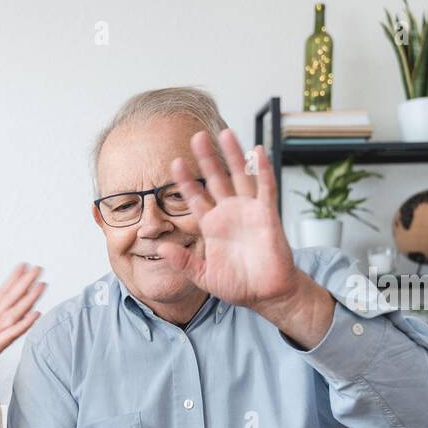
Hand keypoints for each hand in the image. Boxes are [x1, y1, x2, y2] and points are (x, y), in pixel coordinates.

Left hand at [0, 263, 44, 400]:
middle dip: (26, 285)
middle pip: (13, 300)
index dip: (13, 280)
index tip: (23, 266)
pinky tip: (35, 315)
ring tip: (41, 286)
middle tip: (38, 270)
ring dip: (29, 300)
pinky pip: (11, 334)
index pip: (2, 294)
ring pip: (16, 313)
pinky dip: (24, 325)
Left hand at [165, 129, 332, 348]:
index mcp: (211, 226)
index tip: (174, 163)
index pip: (195, 197)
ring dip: (233, 155)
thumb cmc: (238, 285)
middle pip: (216, 179)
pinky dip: (263, 170)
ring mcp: (249, 211)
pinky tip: (258, 151)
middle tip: (196, 137)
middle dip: (207, 158)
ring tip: (225, 133)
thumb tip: (160, 249)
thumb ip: (182, 262)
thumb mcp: (203, 276)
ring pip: (239, 176)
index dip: (185, 181)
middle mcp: (229, 213)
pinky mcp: (267, 215)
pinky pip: (265, 188)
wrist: (266, 295)